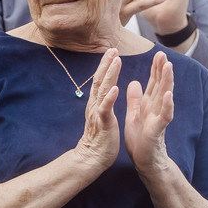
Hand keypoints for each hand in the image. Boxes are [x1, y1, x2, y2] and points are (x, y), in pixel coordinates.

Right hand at [73, 49, 122, 173]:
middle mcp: (95, 105)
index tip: (112, 52)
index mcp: (97, 103)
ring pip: (103, 90)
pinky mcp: (103, 123)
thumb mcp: (102, 115)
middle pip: (100, 81)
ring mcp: (98, 113)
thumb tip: (106, 90)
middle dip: (107, 64)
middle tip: (113, 49)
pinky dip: (110, 98)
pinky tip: (115, 88)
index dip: (106, 66)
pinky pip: (106, 109)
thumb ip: (103, 102)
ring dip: (110, 75)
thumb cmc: (100, 138)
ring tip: (116, 61)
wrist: (92, 158)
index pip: (101, 81)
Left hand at [123, 50, 174, 172]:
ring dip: (167, 81)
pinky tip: (168, 95)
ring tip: (168, 67)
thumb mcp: (134, 114)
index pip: (154, 83)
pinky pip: (164, 116)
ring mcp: (158, 118)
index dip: (155, 69)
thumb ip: (135, 99)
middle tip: (163, 54)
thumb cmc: (140, 138)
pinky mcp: (157, 129)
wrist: (144, 159)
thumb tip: (134, 82)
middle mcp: (156, 108)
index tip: (158, 54)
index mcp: (149, 104)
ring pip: (165, 96)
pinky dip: (167, 105)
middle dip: (162, 70)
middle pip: (161, 85)